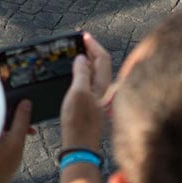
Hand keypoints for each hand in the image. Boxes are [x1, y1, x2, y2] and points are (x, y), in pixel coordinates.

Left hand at [0, 99, 32, 182]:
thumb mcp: (16, 143)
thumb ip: (22, 121)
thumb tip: (26, 103)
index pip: (0, 98)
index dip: (14, 98)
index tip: (25, 103)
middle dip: (15, 116)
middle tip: (28, 128)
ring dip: (10, 126)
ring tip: (23, 137)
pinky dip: (2, 133)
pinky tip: (11, 144)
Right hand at [59, 32, 110, 151]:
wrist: (80, 147)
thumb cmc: (78, 122)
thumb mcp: (77, 93)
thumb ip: (81, 73)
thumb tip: (82, 58)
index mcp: (103, 85)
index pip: (103, 58)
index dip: (94, 45)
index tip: (83, 35)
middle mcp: (104, 91)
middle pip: (101, 64)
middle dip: (91, 50)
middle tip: (79, 41)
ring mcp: (99, 99)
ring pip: (96, 74)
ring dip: (88, 61)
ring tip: (76, 53)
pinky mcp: (93, 106)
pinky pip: (91, 82)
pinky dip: (85, 73)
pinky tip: (76, 74)